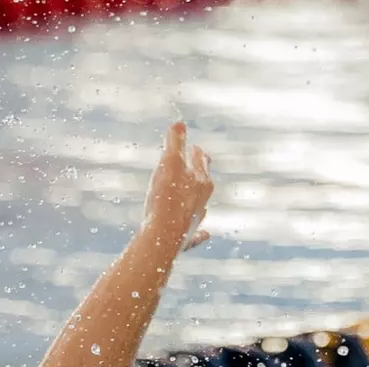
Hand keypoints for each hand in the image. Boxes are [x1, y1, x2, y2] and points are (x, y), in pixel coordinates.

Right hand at [141, 122, 213, 252]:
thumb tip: (180, 123)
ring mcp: (194, 221)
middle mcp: (202, 201)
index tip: (193, 147)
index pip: (200, 160)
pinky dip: (199, 232)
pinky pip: (195, 235)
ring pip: (200, 207)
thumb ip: (175, 143)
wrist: (162, 238)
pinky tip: (206, 234)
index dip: (195, 152)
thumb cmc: (166, 198)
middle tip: (200, 165)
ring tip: (197, 196)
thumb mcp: (169, 163)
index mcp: (202, 181)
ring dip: (198, 200)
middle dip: (200, 173)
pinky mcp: (185, 240)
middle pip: (204, 182)